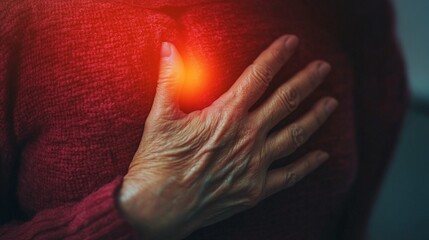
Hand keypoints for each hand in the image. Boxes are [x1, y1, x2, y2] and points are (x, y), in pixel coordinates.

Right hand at [118, 35, 337, 239]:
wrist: (158, 208)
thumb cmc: (158, 162)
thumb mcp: (161, 117)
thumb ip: (170, 79)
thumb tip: (170, 48)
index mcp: (226, 115)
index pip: (258, 77)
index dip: (276, 56)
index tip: (292, 42)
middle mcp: (247, 137)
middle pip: (285, 102)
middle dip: (306, 81)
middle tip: (323, 68)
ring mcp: (255, 165)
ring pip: (295, 135)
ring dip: (315, 117)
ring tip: (331, 103)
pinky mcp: (255, 190)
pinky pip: (290, 175)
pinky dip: (308, 165)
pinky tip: (322, 155)